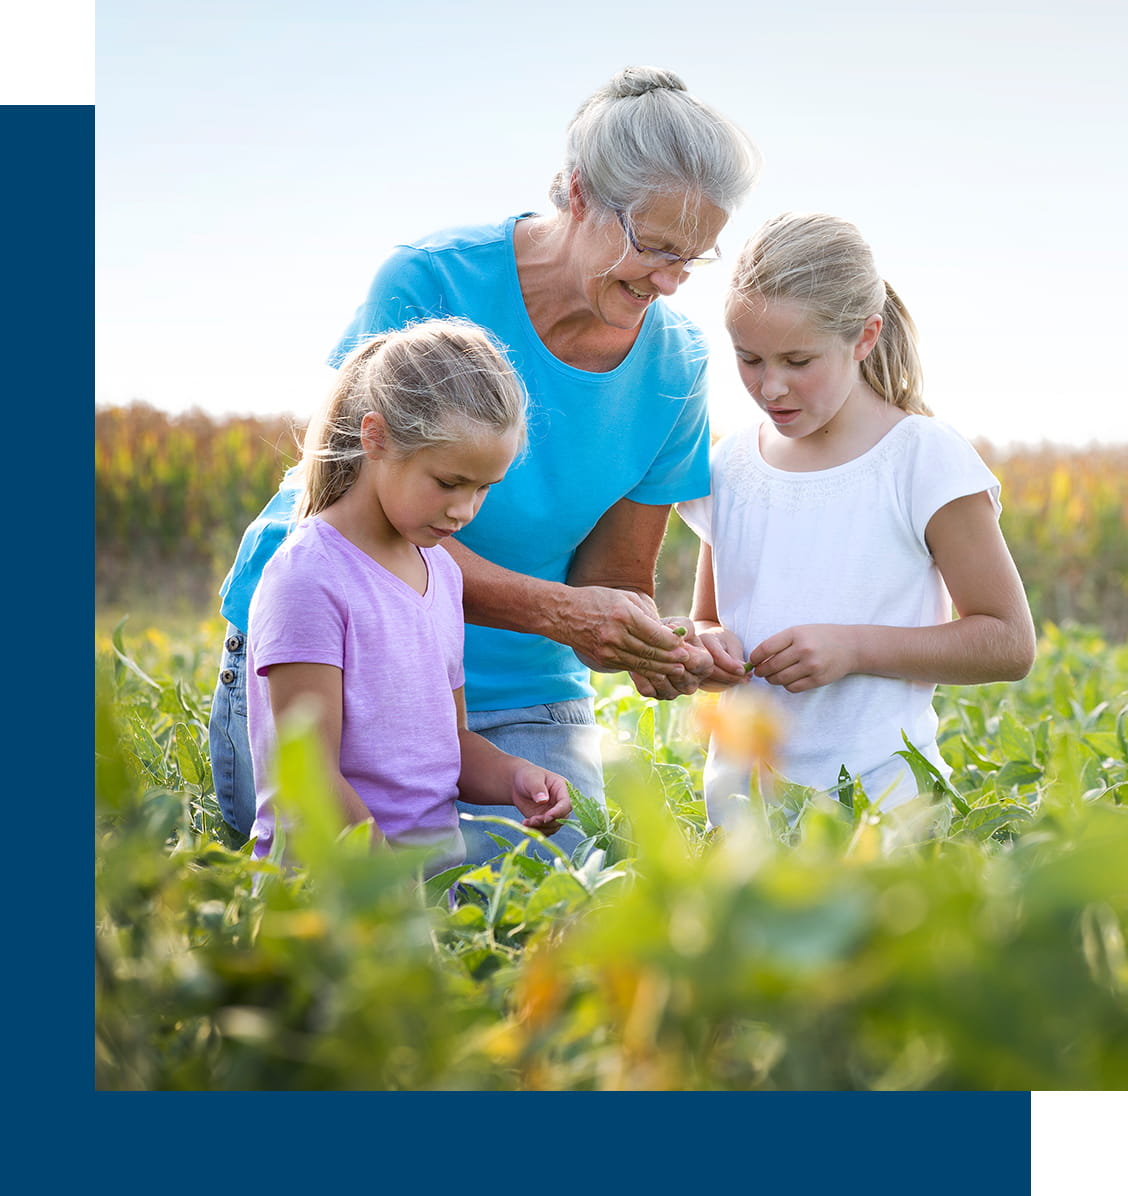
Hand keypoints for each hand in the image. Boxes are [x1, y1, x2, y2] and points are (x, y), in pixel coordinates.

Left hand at [510, 765, 572, 835]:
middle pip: (562, 818)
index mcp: (562, 789)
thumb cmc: (527, 777)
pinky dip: (535, 830)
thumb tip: (543, 800)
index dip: (558, 812)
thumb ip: (538, 789)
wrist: (518, 785)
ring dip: (540, 828)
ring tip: (525, 822)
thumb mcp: (532, 779)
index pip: (566, 803)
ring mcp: (554, 813)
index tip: (546, 817)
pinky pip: (545, 831)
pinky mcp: (546, 821)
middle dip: (547, 822)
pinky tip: (525, 824)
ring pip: (553, 827)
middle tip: (532, 820)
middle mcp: (561, 803)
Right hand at [565, 587, 693, 679]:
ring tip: (676, 670)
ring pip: (641, 664)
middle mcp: (616, 635)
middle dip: (671, 659)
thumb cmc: (596, 600)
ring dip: (661, 668)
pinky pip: (629, 667)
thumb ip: (646, 613)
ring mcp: (608, 650)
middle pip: (651, 653)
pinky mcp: (603, 660)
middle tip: (685, 662)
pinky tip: (657, 670)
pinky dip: (645, 670)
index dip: (673, 643)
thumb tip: (667, 632)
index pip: (656, 635)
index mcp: (623, 615)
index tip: (683, 645)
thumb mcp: (624, 597)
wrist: (562, 613)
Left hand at [630, 617, 714, 699]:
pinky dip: (640, 679)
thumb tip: (673, 631)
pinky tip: (634, 666)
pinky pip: (649, 690)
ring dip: (652, 671)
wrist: (658, 643)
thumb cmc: (674, 632)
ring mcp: (676, 691)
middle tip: (650, 648)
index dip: (684, 651)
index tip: (670, 641)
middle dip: (666, 663)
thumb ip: (682, 627)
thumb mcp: (681, 624)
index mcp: (705, 665)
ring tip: (640, 655)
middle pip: (681, 677)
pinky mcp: (658, 695)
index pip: (698, 662)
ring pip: (665, 686)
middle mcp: (693, 683)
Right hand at [697, 625, 752, 690]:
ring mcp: (692, 666)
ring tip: (744, 679)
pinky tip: (733, 682)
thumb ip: (736, 657)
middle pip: (712, 671)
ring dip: (729, 683)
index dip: (731, 666)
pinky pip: (709, 686)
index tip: (744, 671)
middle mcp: (694, 653)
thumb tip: (742, 672)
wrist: (712, 642)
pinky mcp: (695, 677)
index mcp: (705, 639)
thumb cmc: (724, 640)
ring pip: (711, 681)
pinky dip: (723, 686)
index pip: (717, 656)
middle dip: (731, 677)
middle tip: (747, 678)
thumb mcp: (733, 643)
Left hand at [747, 624, 855, 691]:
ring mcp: (812, 666)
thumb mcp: (801, 631)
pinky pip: (793, 688)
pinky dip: (786, 686)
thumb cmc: (821, 637)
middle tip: (759, 672)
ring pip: (780, 679)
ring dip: (772, 680)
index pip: (766, 648)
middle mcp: (804, 649)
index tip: (753, 660)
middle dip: (761, 671)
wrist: (851, 646)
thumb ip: (780, 642)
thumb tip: (757, 659)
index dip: (755, 657)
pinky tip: (788, 680)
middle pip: (771, 666)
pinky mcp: (818, 679)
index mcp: (796, 634)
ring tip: (772, 676)